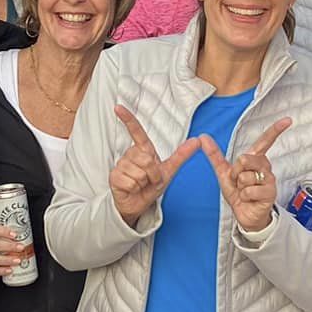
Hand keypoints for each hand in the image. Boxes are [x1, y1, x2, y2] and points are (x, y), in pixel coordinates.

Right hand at [109, 105, 199, 226]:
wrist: (138, 204)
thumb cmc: (151, 186)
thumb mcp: (169, 170)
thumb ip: (182, 155)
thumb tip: (197, 141)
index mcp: (142, 150)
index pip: (136, 132)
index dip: (127, 119)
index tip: (118, 107)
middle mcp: (130, 155)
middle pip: (146, 159)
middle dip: (153, 173)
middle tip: (150, 180)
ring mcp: (121, 166)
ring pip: (139, 171)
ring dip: (145, 182)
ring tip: (141, 184)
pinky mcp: (114, 177)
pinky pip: (131, 181)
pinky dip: (136, 188)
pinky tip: (132, 189)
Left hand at [200, 117, 292, 233]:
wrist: (245, 214)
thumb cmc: (238, 193)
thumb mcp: (224, 173)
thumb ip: (214, 155)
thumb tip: (203, 138)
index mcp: (255, 159)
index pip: (265, 141)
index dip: (276, 130)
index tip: (287, 120)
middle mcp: (264, 167)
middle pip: (244, 159)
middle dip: (235, 173)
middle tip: (238, 182)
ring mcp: (269, 179)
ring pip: (245, 176)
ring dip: (239, 187)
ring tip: (244, 192)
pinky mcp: (270, 192)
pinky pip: (249, 190)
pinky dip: (244, 196)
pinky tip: (249, 199)